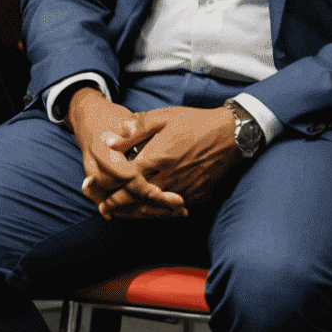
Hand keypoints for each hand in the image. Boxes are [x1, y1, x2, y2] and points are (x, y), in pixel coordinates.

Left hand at [68, 87, 186, 220]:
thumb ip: (134, 130)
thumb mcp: (161, 118)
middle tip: (107, 209)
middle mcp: (170, 177)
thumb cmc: (193, 122)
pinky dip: (161, 211)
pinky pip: (175, 208)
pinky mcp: (198, 195)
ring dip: (139, 211)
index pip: (129, 183)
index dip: (114, 194)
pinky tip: (152, 209)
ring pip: (157, 208)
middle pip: (140, 200)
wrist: (230, 135)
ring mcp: (185, 189)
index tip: (101, 199)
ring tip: (124, 213)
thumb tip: (108, 140)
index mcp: (157, 158)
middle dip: (122, 207)